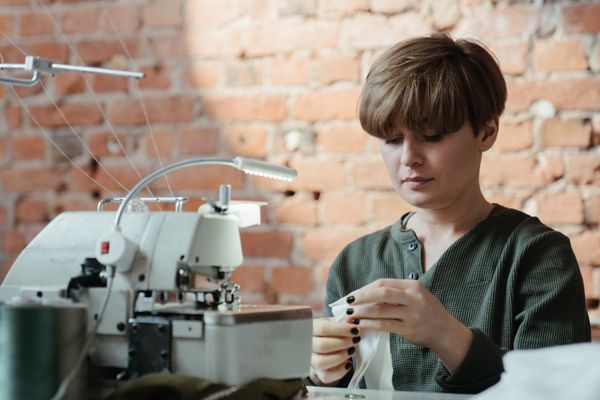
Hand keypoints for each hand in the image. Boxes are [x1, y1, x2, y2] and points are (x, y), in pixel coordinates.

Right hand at [309, 317, 360, 385]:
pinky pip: (327, 376)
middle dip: (344, 343)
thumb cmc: (330, 333)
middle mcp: (307, 345)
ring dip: (341, 356)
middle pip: (323, 346)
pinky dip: (340, 370)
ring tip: (351, 350)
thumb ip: (342, 321)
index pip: (323, 328)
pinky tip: (347, 363)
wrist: (324, 347)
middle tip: (355, 339)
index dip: (341, 329)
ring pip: (322, 362)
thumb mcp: (334, 323)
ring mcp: (311, 360)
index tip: (355, 329)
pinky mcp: (317, 372)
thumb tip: (352, 318)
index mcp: (311, 328)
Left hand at [346, 278, 472, 371]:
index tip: (354, 294)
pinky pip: (384, 325)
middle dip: (361, 296)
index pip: (384, 283)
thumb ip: (396, 293)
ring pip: (380, 310)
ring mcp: (411, 314)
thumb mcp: (416, 295)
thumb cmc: (427, 311)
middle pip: (381, 293)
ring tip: (350, 314)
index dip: (366, 288)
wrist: (445, 331)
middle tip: (348, 301)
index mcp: (413, 286)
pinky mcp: (408, 329)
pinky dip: (370, 324)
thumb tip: (367, 294)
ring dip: (362, 312)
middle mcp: (413, 298)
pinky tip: (361, 324)